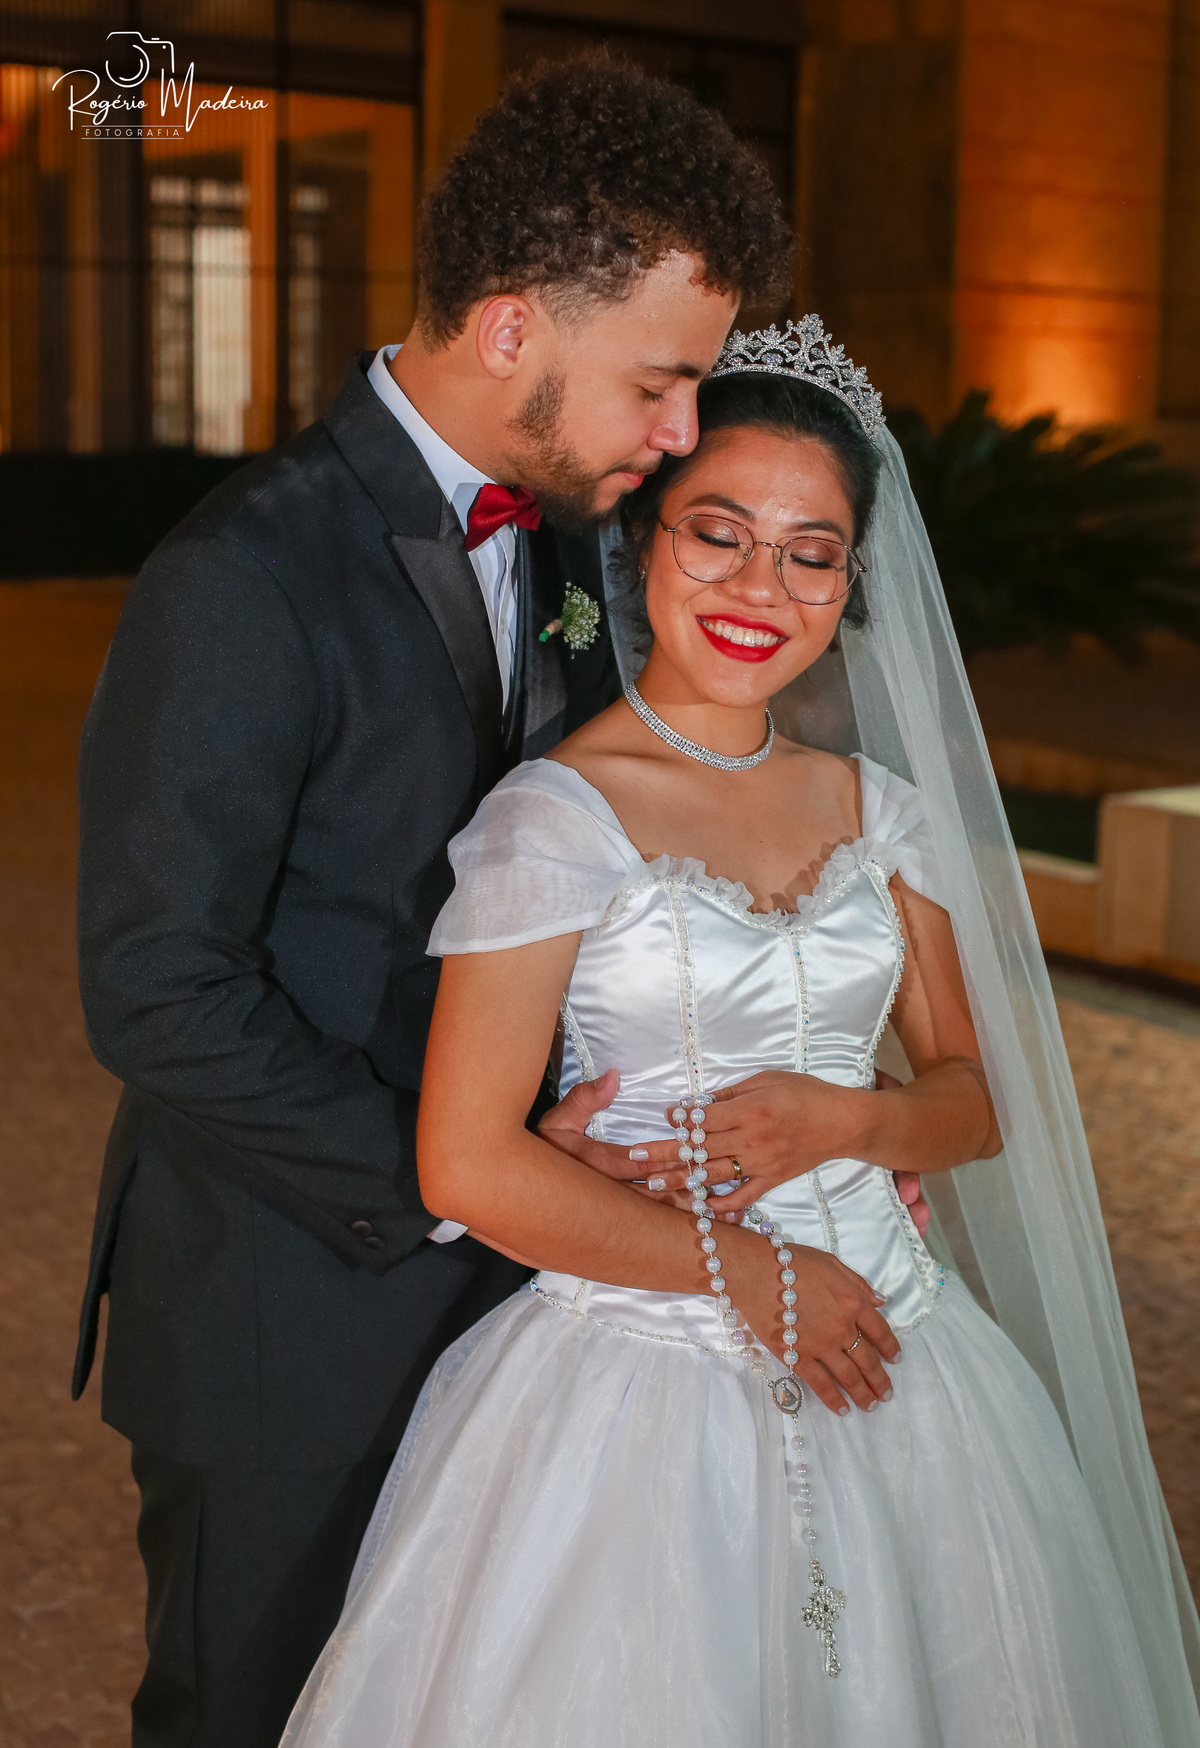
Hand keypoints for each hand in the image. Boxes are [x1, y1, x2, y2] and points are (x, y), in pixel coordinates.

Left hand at [538, 1069, 931, 1236]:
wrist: (841, 1121)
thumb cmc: (804, 1093)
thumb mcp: (766, 1080)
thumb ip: (731, 1095)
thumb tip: (697, 1106)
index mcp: (749, 1110)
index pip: (705, 1118)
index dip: (680, 1120)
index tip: (661, 1119)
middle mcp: (752, 1138)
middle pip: (700, 1149)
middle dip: (664, 1154)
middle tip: (634, 1160)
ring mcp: (761, 1163)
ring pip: (714, 1175)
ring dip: (682, 1182)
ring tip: (655, 1188)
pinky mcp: (771, 1180)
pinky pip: (741, 1196)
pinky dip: (720, 1205)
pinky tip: (697, 1210)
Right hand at [727, 1228, 899, 1414]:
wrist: (756, 1271)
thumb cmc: (792, 1262)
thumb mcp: (832, 1263)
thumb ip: (859, 1284)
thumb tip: (881, 1302)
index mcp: (853, 1302)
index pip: (880, 1331)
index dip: (890, 1348)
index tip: (895, 1360)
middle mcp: (842, 1327)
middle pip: (867, 1360)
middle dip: (880, 1380)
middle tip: (886, 1394)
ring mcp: (820, 1345)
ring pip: (849, 1377)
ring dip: (863, 1394)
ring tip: (871, 1406)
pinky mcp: (798, 1357)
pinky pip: (820, 1384)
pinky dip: (834, 1399)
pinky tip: (842, 1410)